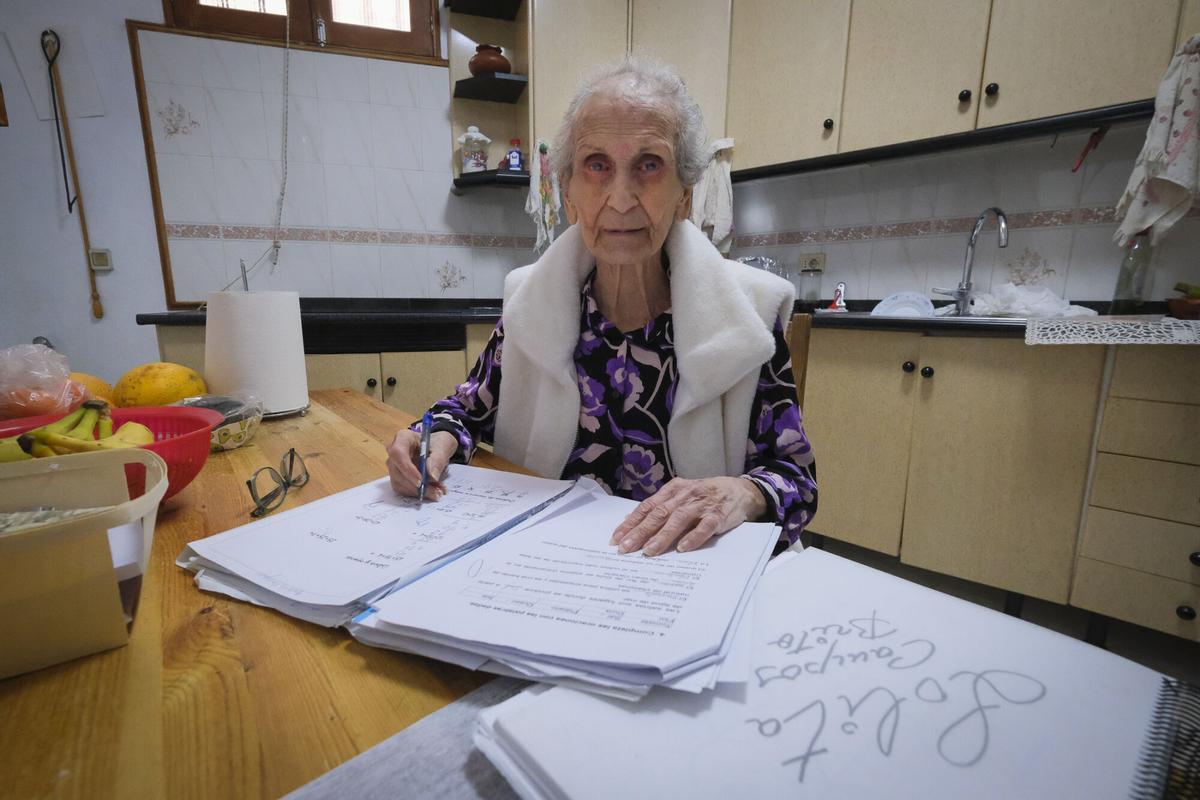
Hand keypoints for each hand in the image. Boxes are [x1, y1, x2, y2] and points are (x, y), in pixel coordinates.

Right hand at [387, 429, 456, 500]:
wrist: (437, 448)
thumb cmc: (438, 443)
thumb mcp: (443, 447)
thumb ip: (438, 459)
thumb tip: (431, 476)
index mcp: (403, 438)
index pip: (398, 453)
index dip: (407, 469)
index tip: (421, 481)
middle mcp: (394, 452)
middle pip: (397, 471)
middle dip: (416, 485)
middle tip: (436, 492)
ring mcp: (394, 465)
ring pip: (399, 483)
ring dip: (418, 491)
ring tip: (437, 492)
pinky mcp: (397, 477)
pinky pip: (403, 489)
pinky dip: (417, 493)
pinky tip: (432, 491)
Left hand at [609, 477, 767, 556]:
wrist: (740, 491)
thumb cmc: (705, 496)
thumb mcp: (681, 495)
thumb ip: (659, 506)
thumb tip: (630, 519)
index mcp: (673, 490)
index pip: (647, 507)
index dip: (631, 523)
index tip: (616, 538)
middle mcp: (685, 495)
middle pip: (659, 514)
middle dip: (640, 532)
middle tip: (625, 548)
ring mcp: (702, 504)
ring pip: (678, 520)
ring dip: (663, 536)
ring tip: (649, 551)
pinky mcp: (718, 515)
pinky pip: (705, 527)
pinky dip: (693, 537)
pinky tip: (683, 548)